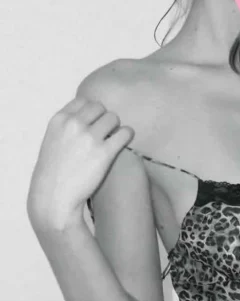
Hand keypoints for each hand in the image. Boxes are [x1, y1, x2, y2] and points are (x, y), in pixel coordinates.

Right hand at [27, 96, 134, 229]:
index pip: (83, 101)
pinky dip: (127, 136)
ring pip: (114, 118)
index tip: (92, 125)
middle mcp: (74, 125)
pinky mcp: (104, 153)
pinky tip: (123, 143)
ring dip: (115, 128)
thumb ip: (67, 127)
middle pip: (100, 108)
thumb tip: (88, 116)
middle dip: (104, 119)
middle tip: (104, 135)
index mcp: (59, 120)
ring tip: (112, 141)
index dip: (91, 112)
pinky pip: (125, 133)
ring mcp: (89, 138)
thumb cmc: (53, 174)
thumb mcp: (52, 141)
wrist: (54, 198)